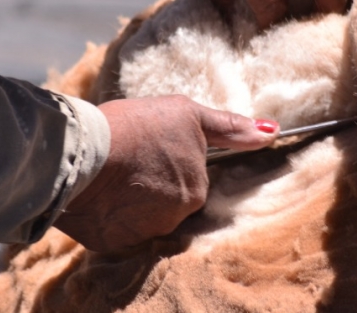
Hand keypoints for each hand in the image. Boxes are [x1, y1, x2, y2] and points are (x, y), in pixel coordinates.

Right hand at [53, 95, 277, 251]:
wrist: (84, 152)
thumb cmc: (137, 125)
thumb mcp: (186, 114)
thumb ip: (228, 127)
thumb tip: (271, 132)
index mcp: (196, 189)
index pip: (190, 178)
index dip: (169, 161)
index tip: (150, 152)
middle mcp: (177, 216)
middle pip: (168, 199)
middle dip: (153, 182)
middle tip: (131, 158)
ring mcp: (146, 232)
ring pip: (144, 214)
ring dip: (132, 198)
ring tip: (112, 173)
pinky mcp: (115, 242)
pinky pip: (117, 228)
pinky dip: (110, 215)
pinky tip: (99, 195)